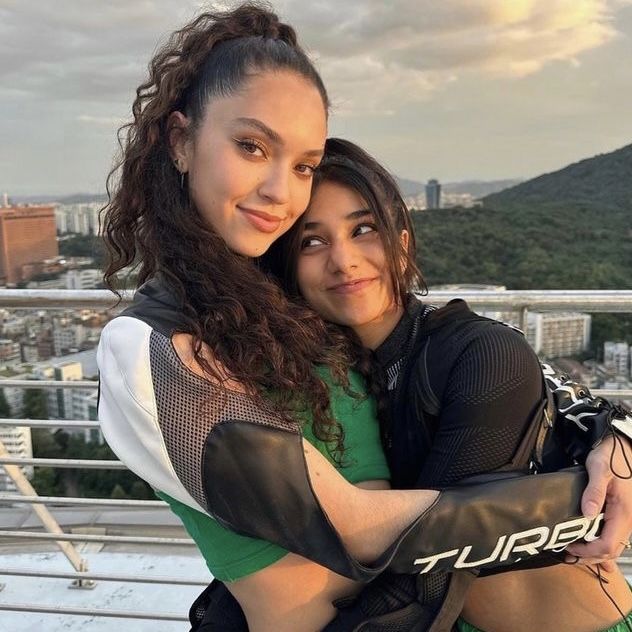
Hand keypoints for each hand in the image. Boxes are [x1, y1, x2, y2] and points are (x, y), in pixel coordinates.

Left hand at [566, 435, 631, 571]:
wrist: (624, 447)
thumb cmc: (611, 456)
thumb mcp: (599, 469)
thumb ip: (594, 491)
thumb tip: (587, 513)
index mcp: (623, 512)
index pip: (607, 544)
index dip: (588, 551)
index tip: (570, 546)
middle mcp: (627, 519)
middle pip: (610, 549)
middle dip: (590, 556)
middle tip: (568, 554)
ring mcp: (625, 518)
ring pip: (612, 544)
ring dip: (595, 552)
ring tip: (575, 553)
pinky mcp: (620, 513)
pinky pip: (613, 535)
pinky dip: (601, 544)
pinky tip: (590, 546)